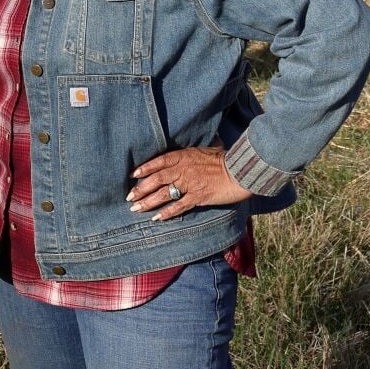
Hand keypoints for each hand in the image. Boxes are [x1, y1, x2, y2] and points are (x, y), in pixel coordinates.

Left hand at [128, 146, 251, 221]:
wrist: (240, 170)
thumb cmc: (224, 158)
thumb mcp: (203, 150)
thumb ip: (189, 154)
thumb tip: (183, 155)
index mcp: (183, 156)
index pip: (159, 161)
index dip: (144, 168)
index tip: (132, 175)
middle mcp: (182, 170)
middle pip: (156, 179)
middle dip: (140, 189)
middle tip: (129, 197)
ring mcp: (189, 184)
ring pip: (163, 194)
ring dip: (148, 202)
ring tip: (135, 209)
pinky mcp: (198, 197)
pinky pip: (178, 206)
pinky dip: (166, 212)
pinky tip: (156, 218)